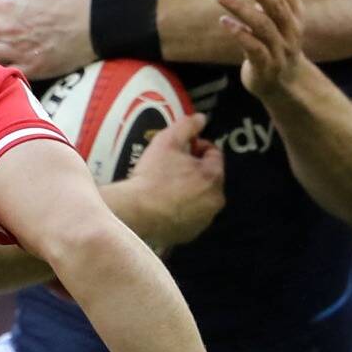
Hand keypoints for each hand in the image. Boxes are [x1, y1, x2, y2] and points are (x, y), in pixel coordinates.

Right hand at [126, 113, 225, 248]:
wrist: (136, 210)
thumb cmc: (152, 174)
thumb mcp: (167, 141)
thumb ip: (187, 125)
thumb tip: (202, 118)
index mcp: (214, 177)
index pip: (214, 154)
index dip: (196, 146)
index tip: (180, 148)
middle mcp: (215, 200)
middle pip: (208, 177)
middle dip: (194, 169)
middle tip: (171, 166)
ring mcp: (204, 220)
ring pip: (200, 197)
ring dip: (189, 189)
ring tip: (166, 185)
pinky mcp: (190, 234)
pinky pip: (190, 215)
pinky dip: (182, 208)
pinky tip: (164, 203)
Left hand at [218, 0, 308, 102]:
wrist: (284, 86)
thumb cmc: (274, 45)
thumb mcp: (275, 20)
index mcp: (295, 14)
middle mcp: (292, 30)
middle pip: (277, 3)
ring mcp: (281, 50)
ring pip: (263, 25)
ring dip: (240, 7)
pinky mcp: (267, 67)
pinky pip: (254, 49)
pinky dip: (239, 33)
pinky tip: (224, 21)